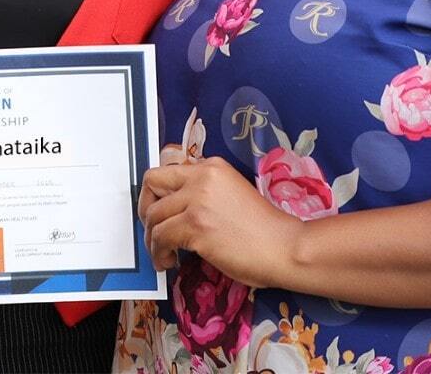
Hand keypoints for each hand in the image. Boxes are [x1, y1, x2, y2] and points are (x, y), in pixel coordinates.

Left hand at [139, 157, 298, 288]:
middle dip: (145, 209)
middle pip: (151, 184)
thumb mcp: (231, 196)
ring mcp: (197, 200)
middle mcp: (201, 177)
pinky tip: (168, 262)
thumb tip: (175, 211)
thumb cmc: (265, 230)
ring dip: (151, 239)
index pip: (167, 172)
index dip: (158, 195)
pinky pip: (160, 237)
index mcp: (211, 167)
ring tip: (163, 254)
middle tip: (153, 230)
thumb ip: (204, 195)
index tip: (160, 213)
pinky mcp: (196, 226)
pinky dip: (158, 253)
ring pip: (153, 216)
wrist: (285, 246)